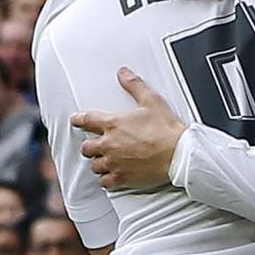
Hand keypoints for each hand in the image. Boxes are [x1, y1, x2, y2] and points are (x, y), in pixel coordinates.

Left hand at [71, 68, 185, 189]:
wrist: (177, 154)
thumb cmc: (166, 129)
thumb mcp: (151, 100)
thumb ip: (134, 85)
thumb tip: (123, 73)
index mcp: (113, 124)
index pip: (87, 120)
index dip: (79, 119)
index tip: (76, 120)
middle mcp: (109, 145)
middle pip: (87, 147)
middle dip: (90, 145)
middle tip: (97, 144)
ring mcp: (114, 163)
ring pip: (95, 165)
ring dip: (99, 162)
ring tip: (106, 160)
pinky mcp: (121, 178)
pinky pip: (105, 182)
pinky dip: (107, 179)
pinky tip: (113, 175)